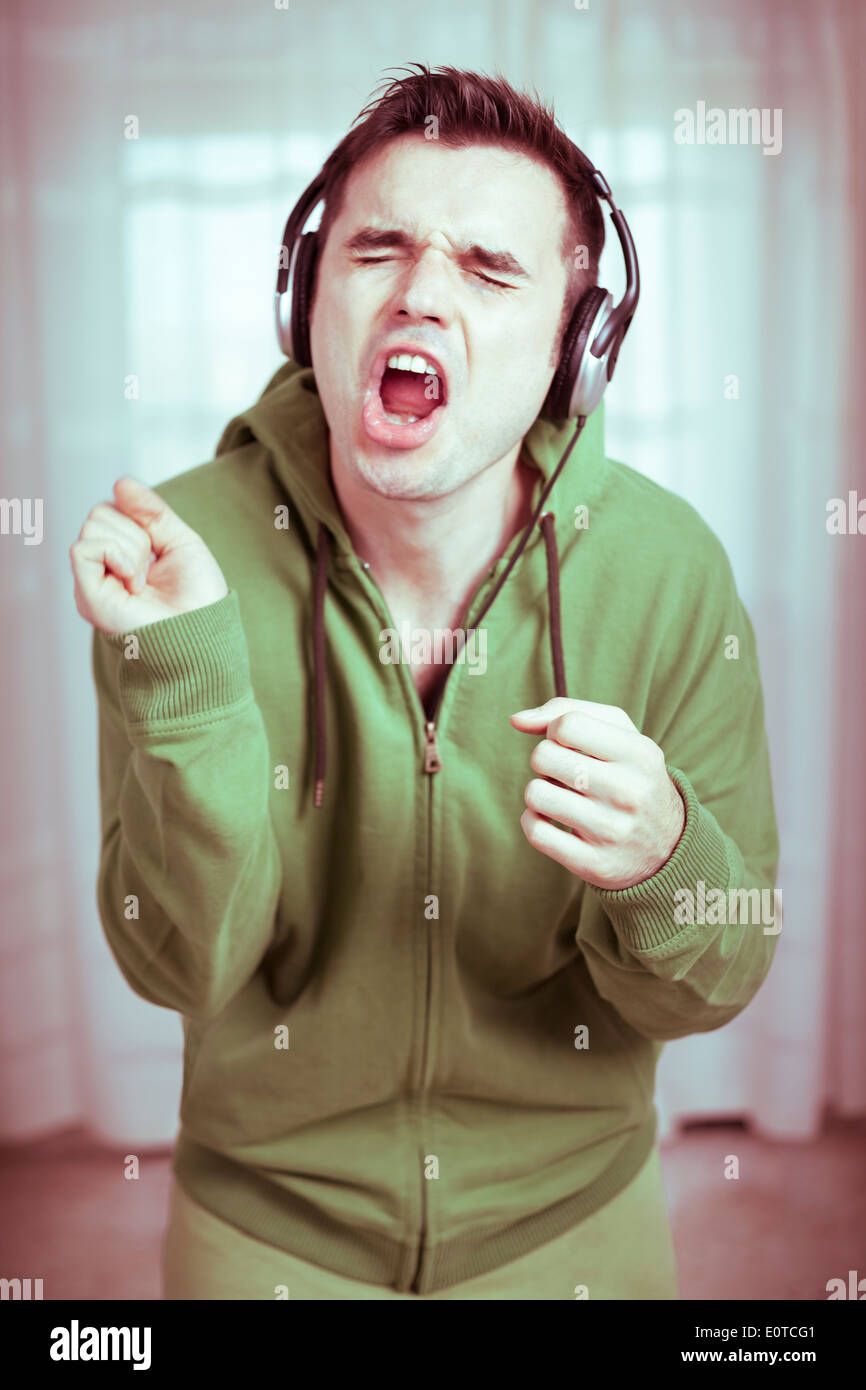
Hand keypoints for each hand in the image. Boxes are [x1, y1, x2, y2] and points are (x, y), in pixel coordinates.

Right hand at [70, 476, 228, 634]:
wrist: (203, 634)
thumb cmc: (197, 596)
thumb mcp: (179, 541)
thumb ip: (152, 512)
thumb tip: (120, 483)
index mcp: (122, 554)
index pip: (113, 507)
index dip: (140, 517)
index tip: (160, 547)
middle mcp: (102, 567)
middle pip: (100, 512)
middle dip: (137, 533)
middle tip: (152, 570)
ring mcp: (92, 581)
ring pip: (93, 525)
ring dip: (132, 547)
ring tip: (144, 581)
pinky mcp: (86, 594)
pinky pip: (82, 548)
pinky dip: (115, 555)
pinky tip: (133, 582)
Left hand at [510, 697, 685, 890]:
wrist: (669, 846)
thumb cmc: (632, 776)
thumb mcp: (620, 734)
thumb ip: (568, 711)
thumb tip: (516, 720)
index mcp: (640, 754)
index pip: (567, 725)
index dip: (556, 731)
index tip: (569, 745)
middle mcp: (629, 792)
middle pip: (543, 757)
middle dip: (545, 761)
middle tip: (565, 773)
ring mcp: (612, 831)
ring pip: (535, 794)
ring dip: (539, 792)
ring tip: (562, 797)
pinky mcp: (594, 864)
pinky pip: (535, 832)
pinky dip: (534, 821)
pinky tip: (552, 821)